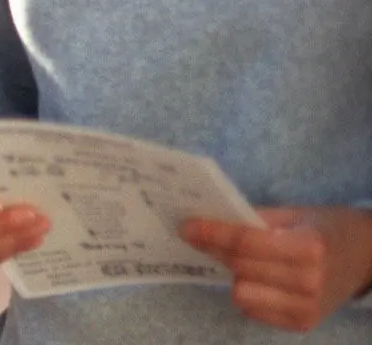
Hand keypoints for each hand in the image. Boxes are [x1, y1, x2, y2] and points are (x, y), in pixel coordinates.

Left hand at [182, 207, 371, 331]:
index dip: (212, 233)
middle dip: (216, 249)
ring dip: (234, 274)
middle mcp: (309, 281)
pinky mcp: (302, 324)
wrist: (367, 259)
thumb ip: (257, 218)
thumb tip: (210, 218)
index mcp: (309, 247)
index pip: (246, 242)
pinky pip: (252, 311)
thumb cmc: (328, 229)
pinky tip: (259, 279)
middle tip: (201, 235)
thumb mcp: (296, 214)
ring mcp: (307, 307)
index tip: (186, 226)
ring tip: (243, 260)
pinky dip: (249, 292)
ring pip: (241, 293)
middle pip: (239, 266)